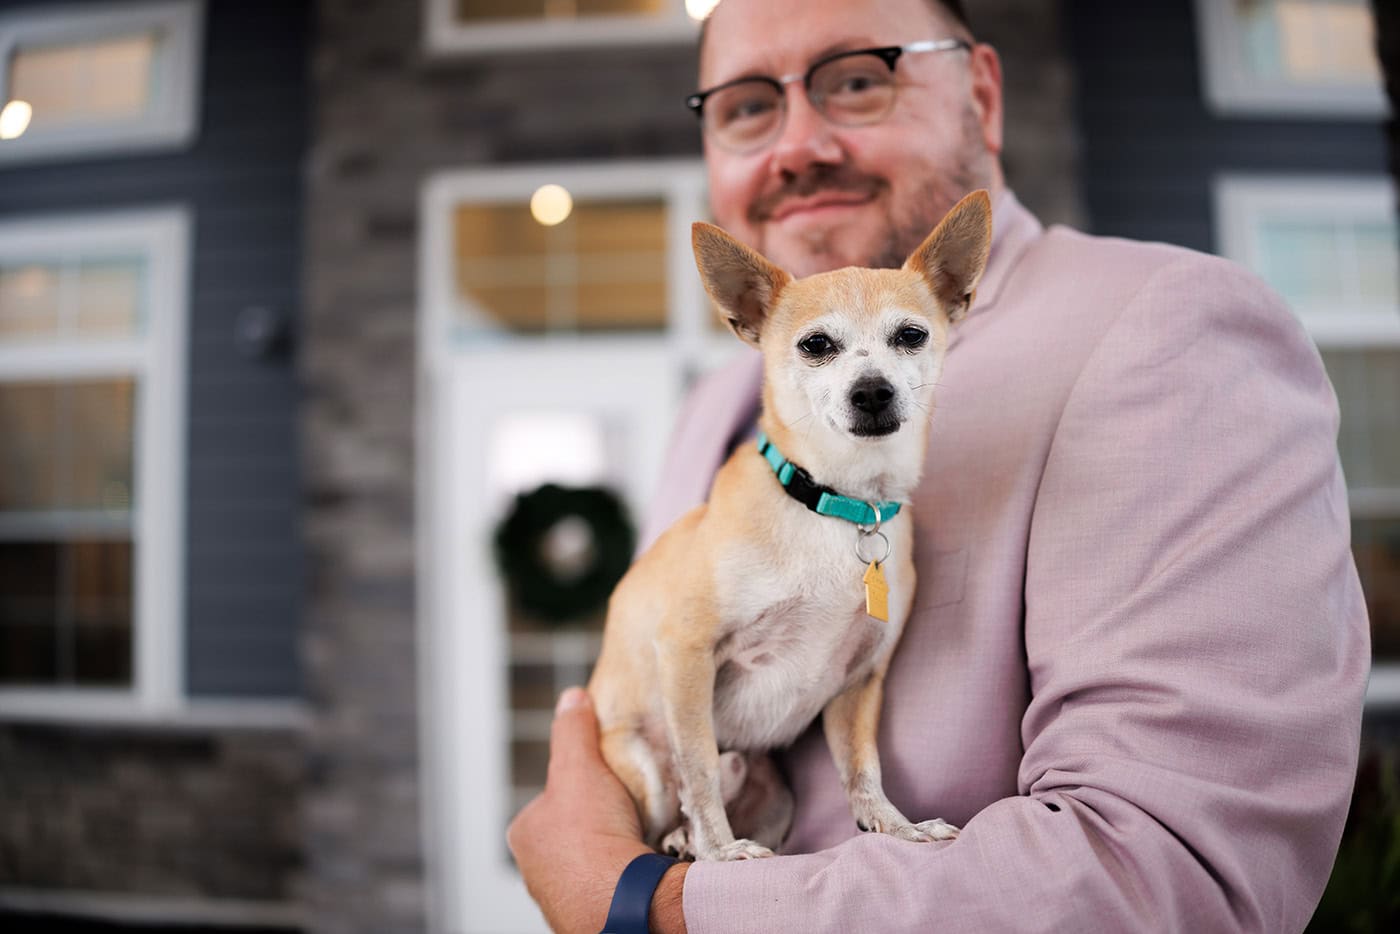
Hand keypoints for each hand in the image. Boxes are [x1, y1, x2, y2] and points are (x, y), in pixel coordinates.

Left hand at [507, 687, 687, 933]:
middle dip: (604, 815)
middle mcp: (537, 869)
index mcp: (525, 834)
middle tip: (631, 806)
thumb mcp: (581, 767)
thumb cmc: (592, 837)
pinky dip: (631, 867)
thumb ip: (574, 731)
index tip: (610, 778)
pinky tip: (647, 857)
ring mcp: (564, 894)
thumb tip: (572, 699)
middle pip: (577, 825)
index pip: (555, 795)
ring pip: (598, 853)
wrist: (625, 901)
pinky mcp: (593, 912)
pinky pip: (616, 879)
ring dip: (620, 842)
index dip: (585, 781)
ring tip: (645, 831)